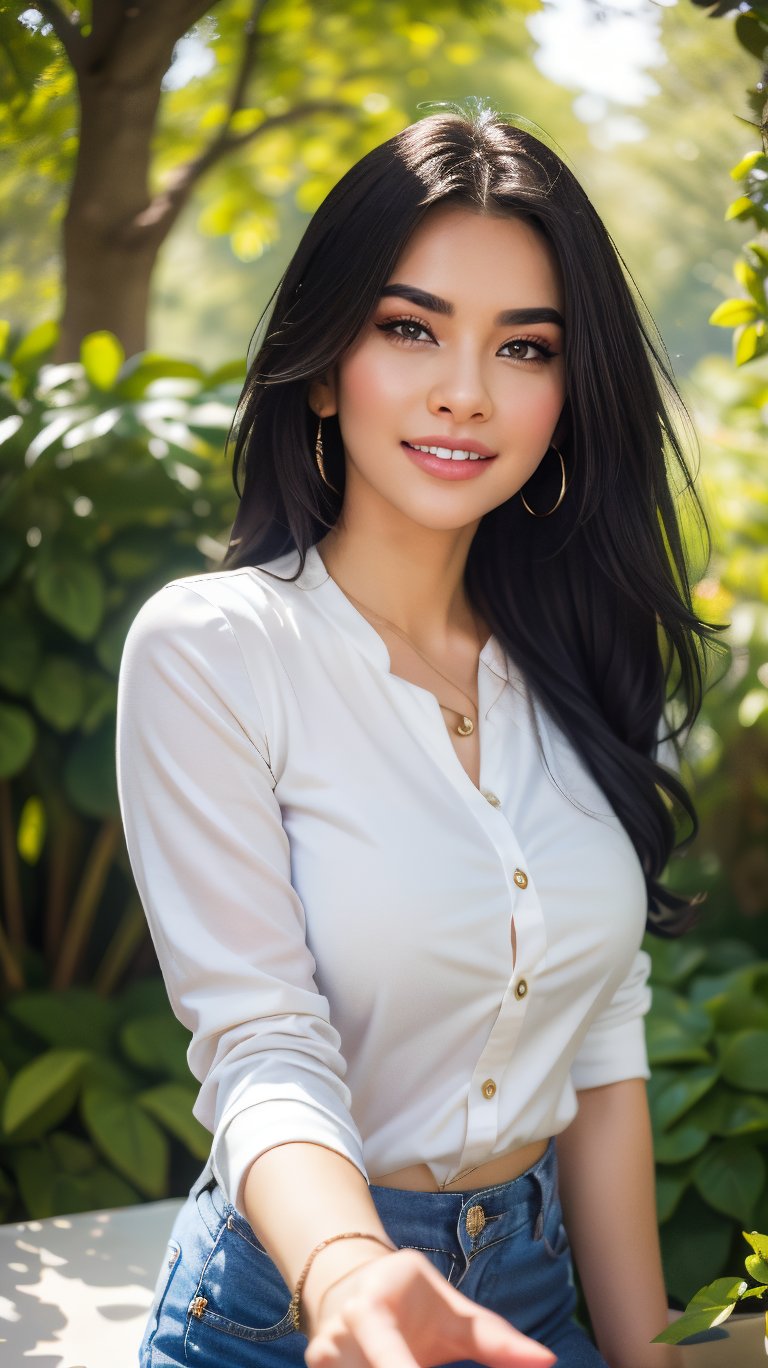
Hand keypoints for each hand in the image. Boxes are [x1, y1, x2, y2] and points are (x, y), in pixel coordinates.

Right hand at [304, 1246, 555, 1366]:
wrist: (350, 1284)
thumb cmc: (413, 1298)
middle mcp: (338, 1336)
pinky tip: (407, 1361)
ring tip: (423, 1355)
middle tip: (433, 1365)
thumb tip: (547, 1360)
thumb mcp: (452, 1309)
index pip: (387, 1353)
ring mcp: (322, 1359)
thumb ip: (495, 1339)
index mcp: (370, 1307)